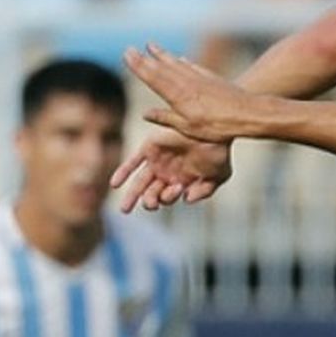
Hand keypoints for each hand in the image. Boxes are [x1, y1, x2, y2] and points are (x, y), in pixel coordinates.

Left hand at [112, 124, 233, 212]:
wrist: (213, 128)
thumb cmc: (219, 151)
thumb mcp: (219, 175)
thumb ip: (206, 191)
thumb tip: (187, 200)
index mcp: (182, 181)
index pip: (168, 197)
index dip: (169, 198)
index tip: (180, 189)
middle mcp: (168, 173)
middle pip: (152, 193)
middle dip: (150, 202)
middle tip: (151, 203)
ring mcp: (157, 161)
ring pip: (140, 182)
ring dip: (132, 196)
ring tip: (125, 208)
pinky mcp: (149, 148)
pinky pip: (132, 162)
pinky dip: (123, 173)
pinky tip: (115, 185)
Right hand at [124, 45, 261, 145]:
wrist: (250, 114)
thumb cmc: (220, 126)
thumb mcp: (190, 129)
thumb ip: (167, 119)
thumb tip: (145, 113)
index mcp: (179, 97)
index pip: (154, 79)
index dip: (140, 67)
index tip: (127, 55)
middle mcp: (188, 84)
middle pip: (162, 69)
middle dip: (145, 59)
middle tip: (130, 48)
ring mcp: (201, 79)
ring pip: (177, 65)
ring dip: (163, 55)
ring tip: (151, 46)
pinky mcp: (213, 79)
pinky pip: (195, 68)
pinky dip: (185, 63)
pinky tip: (179, 59)